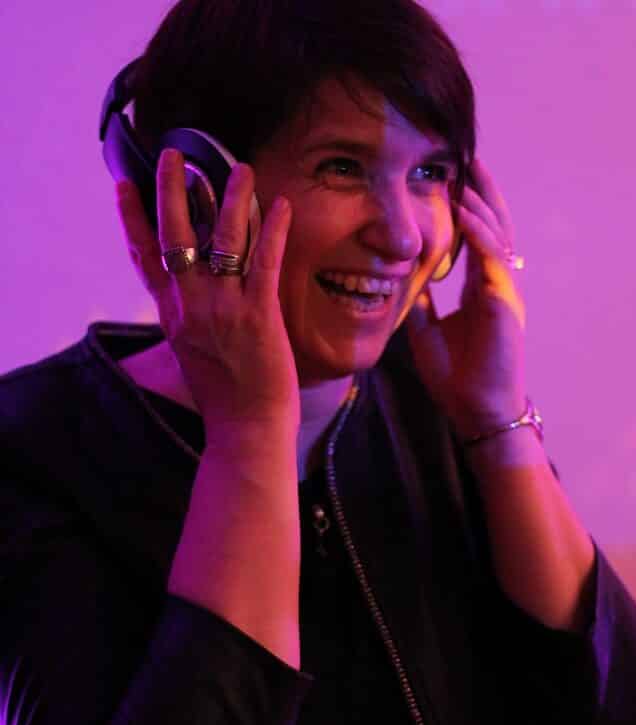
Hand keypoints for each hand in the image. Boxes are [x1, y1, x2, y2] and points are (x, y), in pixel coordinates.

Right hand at [115, 148, 298, 438]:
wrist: (246, 429)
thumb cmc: (224, 395)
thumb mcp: (191, 352)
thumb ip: (189, 317)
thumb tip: (196, 288)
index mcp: (171, 315)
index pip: (144, 258)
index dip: (132, 219)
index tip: (125, 184)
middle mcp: (190, 306)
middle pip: (175, 237)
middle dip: (172, 191)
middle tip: (174, 155)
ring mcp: (223, 309)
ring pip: (222, 240)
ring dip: (231, 199)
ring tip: (240, 168)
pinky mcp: (258, 316)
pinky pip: (264, 261)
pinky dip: (273, 230)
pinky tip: (281, 205)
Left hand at [406, 157, 526, 438]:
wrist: (476, 410)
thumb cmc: (456, 376)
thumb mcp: (427, 331)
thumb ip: (421, 302)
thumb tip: (405, 278)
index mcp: (479, 288)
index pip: (476, 238)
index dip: (468, 208)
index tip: (452, 180)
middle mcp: (495, 284)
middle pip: (493, 227)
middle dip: (482, 192)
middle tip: (469, 158)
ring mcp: (504, 291)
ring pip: (497, 236)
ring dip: (480, 204)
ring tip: (465, 174)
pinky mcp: (504, 302)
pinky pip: (492, 259)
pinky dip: (479, 234)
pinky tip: (464, 213)